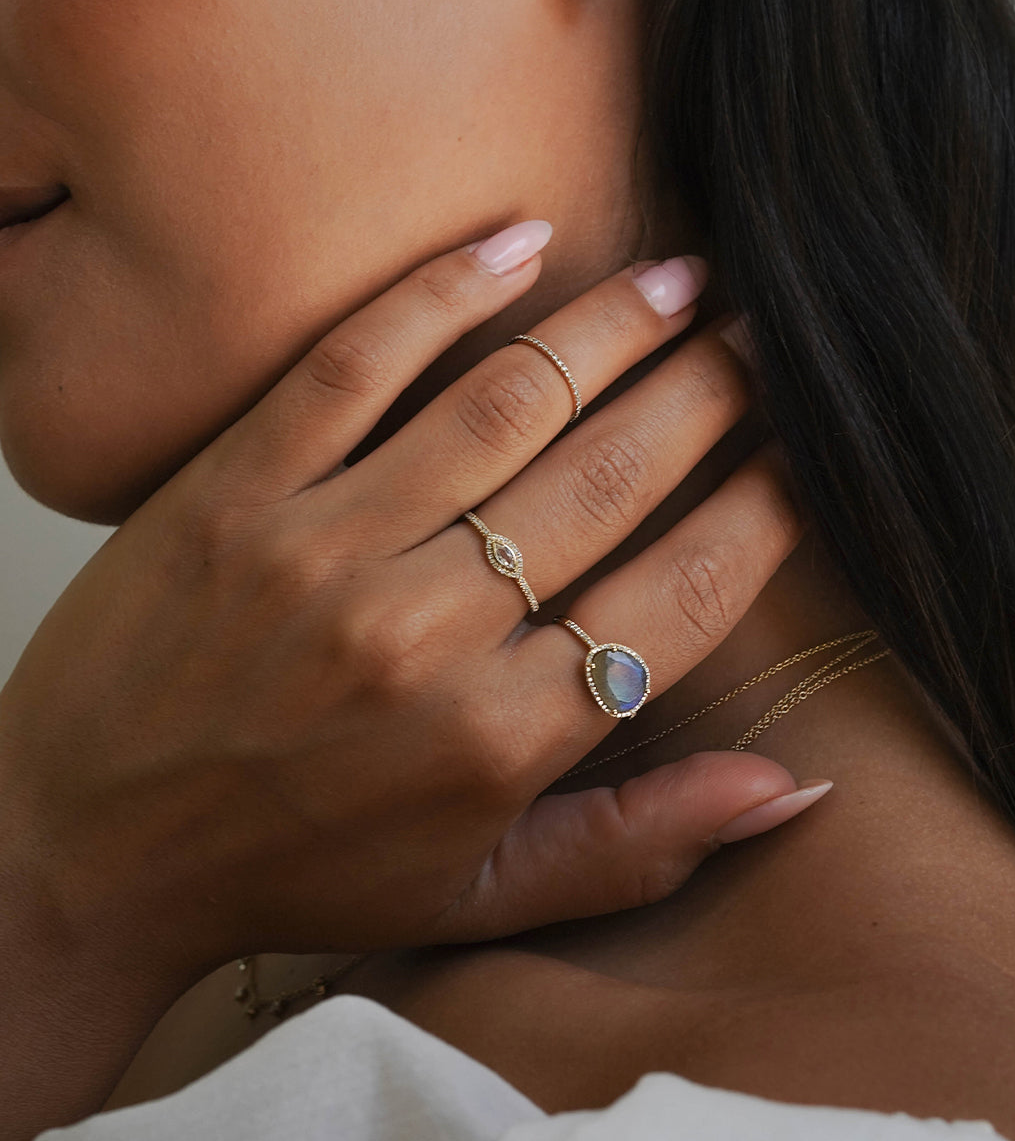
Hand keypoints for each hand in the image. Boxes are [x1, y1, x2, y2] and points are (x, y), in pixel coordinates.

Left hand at [0, 222, 810, 989]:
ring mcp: (324, 549)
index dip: (761, 515)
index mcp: (500, 739)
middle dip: (711, 395)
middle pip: (611, 477)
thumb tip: (790, 786)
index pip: (678, 598)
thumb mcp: (477, 896)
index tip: (803, 459)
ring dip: (612, 329)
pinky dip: (443, 291)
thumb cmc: (292, 872)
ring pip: (505, 404)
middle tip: (764, 341)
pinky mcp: (235, 489)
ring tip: (682, 283)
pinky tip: (521, 243)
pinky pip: (356, 363)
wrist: (84, 849)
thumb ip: (639, 844)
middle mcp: (426, 634)